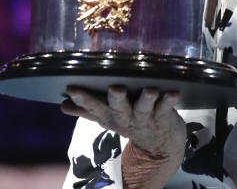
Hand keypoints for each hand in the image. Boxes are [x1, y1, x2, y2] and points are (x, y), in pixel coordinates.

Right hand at [62, 86, 184, 187]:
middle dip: (116, 99)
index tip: (72, 89)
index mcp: (111, 116)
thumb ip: (87, 110)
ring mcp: (146, 117)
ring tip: (150, 91)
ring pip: (145, 106)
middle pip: (119, 108)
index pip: (94, 107)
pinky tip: (173, 93)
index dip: (83, 100)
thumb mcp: (107, 119)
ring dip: (146, 99)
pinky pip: (167, 106)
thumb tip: (63, 104)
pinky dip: (170, 100)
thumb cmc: (131, 122)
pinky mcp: (164, 115)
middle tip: (115, 89)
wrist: (160, 146)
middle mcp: (127, 117)